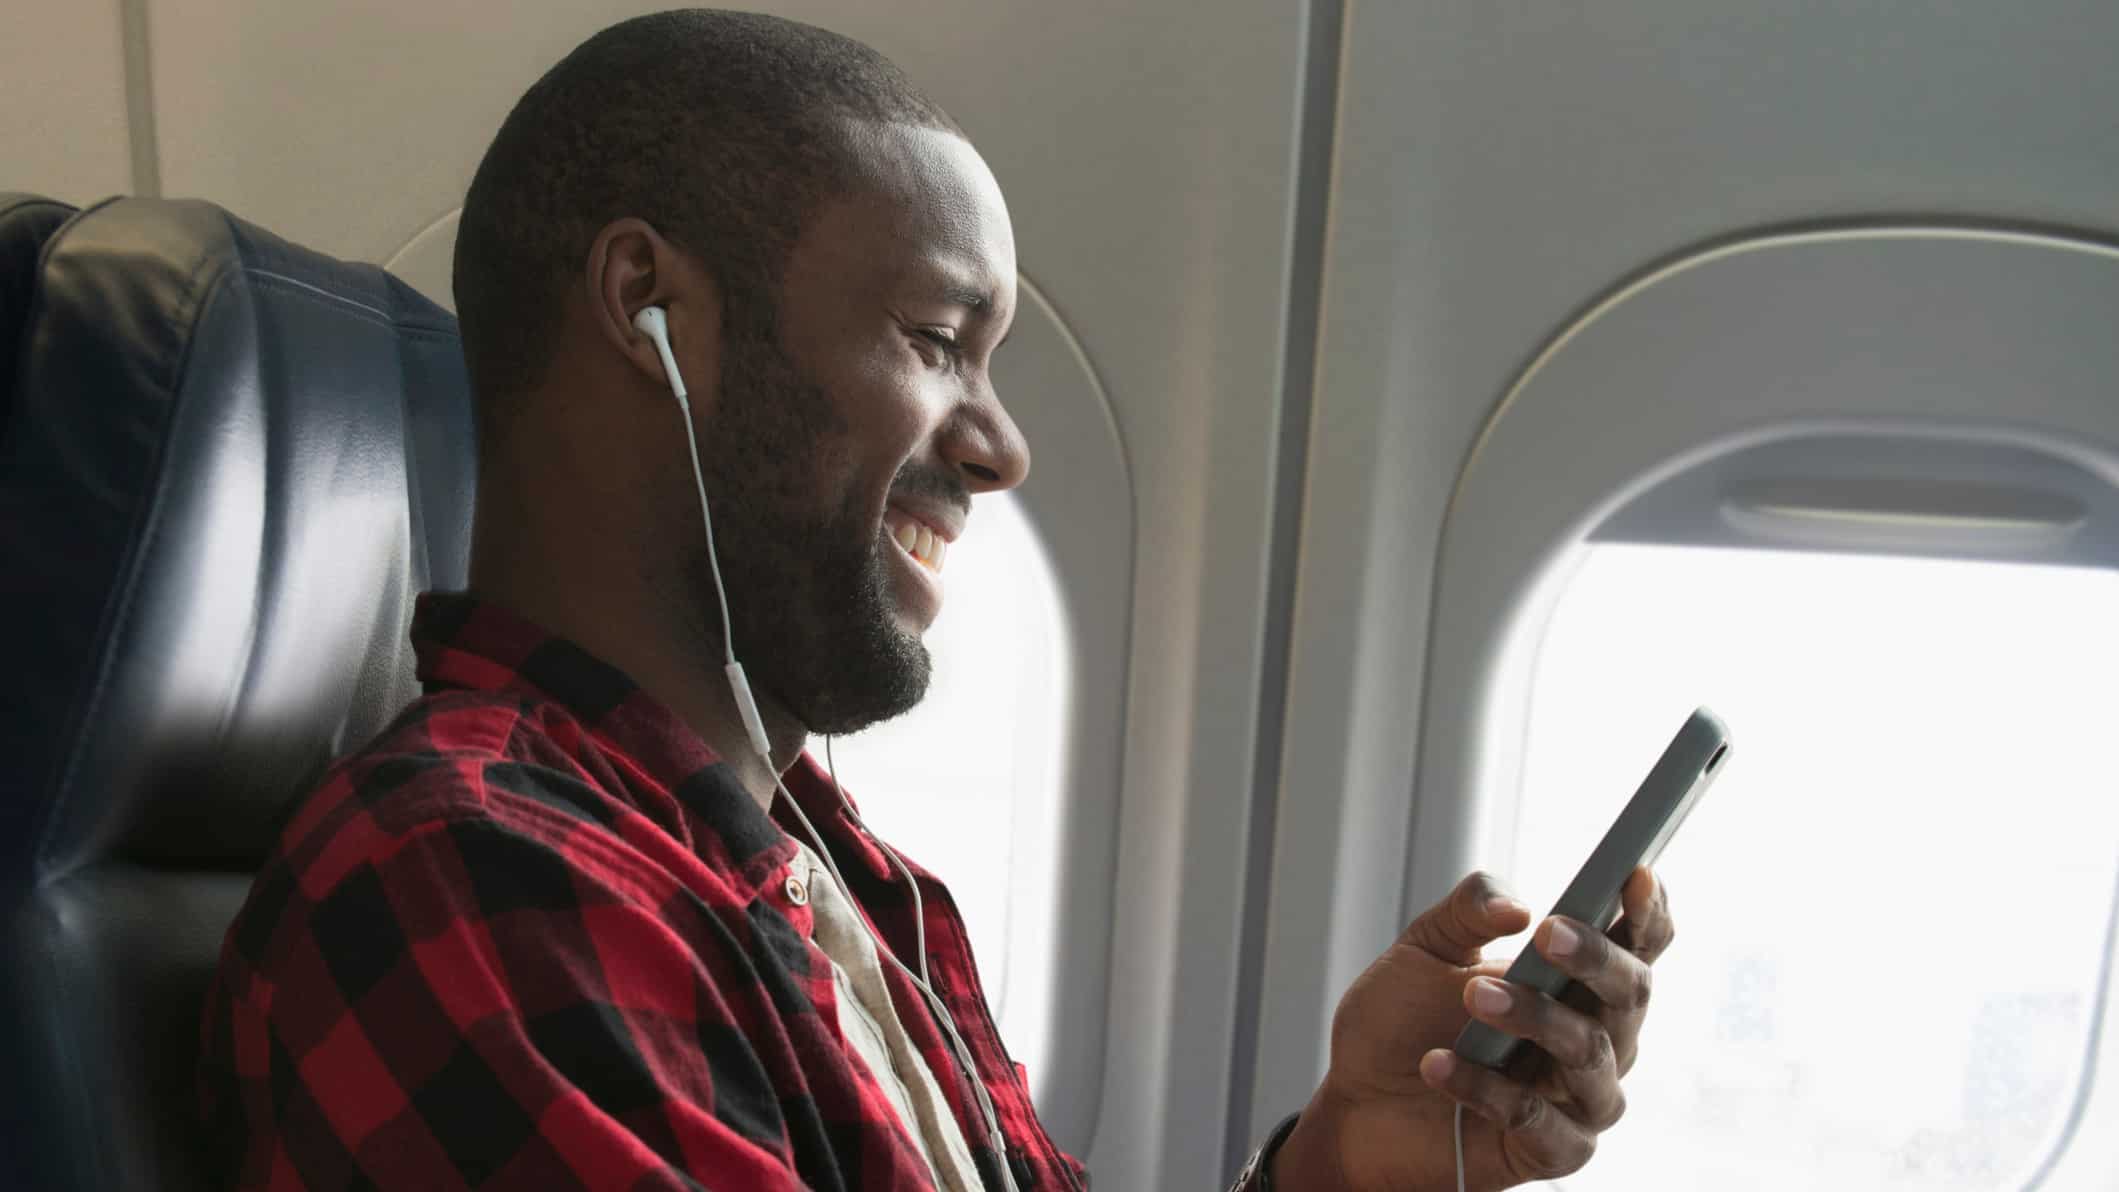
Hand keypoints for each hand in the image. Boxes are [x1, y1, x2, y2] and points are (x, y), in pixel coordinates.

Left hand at [1272, 867, 1674, 1190]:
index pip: (1635, 944)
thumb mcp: (1425, 948)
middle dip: (1594, 958)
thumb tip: (1518, 907)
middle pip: (1630, 994)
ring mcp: (1579, 1097)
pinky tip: (1439, 1065)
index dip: (1647, 911)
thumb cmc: (1401, 1021)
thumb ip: (1470, 911)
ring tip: (1472, 996)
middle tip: (1547, 933)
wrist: (1355, 1101)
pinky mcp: (1552, 1150)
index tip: (1635, 874)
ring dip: (1534, 1018)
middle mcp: (1595, 1037)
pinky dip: (1488, 1088)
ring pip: (1589, 1054)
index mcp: (1577, 982)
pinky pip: (1538, 1119)